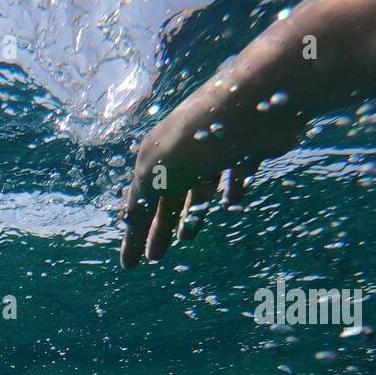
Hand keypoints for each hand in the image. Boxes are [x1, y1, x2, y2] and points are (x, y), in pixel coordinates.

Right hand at [119, 78, 305, 267]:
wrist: (246, 109)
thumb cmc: (192, 143)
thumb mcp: (152, 174)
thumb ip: (138, 199)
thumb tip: (128, 219)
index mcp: (155, 157)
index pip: (139, 203)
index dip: (133, 235)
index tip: (130, 264)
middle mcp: (182, 152)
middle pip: (168, 198)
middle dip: (160, 227)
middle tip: (157, 257)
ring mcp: (214, 149)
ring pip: (199, 188)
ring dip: (192, 212)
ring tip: (189, 235)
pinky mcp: (247, 147)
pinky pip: (236, 173)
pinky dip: (232, 190)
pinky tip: (231, 203)